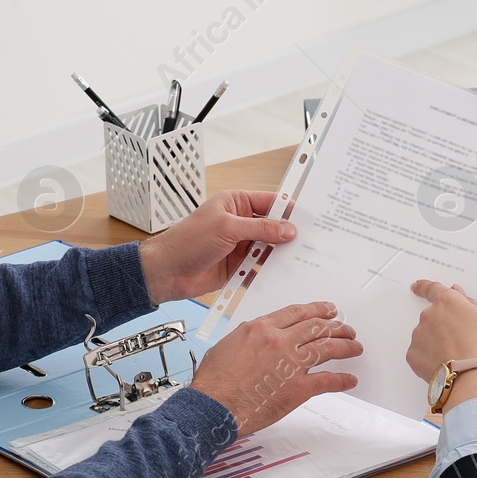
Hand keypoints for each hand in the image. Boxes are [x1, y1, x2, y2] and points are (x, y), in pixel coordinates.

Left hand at [138, 189, 294, 303]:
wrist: (167, 272)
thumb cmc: (187, 242)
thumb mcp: (227, 228)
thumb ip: (260, 229)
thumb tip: (287, 229)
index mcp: (235, 204)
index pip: (269, 202)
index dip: (288, 209)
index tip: (307, 217)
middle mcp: (239, 223)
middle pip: (272, 227)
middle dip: (288, 234)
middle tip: (309, 240)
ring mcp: (239, 246)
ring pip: (268, 249)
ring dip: (280, 255)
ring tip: (301, 259)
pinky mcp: (238, 267)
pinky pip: (259, 269)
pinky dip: (269, 272)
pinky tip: (282, 275)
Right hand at [189, 302, 360, 435]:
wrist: (214, 406)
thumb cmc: (214, 381)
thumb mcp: (228, 345)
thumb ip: (249, 337)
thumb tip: (259, 337)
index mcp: (261, 328)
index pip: (296, 313)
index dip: (316, 310)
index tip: (327, 310)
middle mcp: (279, 340)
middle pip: (317, 327)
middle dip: (336, 326)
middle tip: (346, 328)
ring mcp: (291, 363)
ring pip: (327, 348)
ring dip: (346, 346)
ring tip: (355, 347)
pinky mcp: (298, 387)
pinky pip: (327, 380)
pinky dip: (342, 379)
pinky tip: (350, 379)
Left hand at [406, 280, 476, 384]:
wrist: (472, 378)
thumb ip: (468, 302)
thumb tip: (456, 291)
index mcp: (447, 302)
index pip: (431, 289)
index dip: (423, 287)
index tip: (416, 286)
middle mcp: (428, 315)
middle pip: (432, 317)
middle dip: (441, 326)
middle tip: (457, 341)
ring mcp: (418, 335)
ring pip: (426, 335)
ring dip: (435, 342)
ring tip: (453, 356)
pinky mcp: (412, 354)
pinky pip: (420, 352)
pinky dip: (429, 357)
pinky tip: (443, 364)